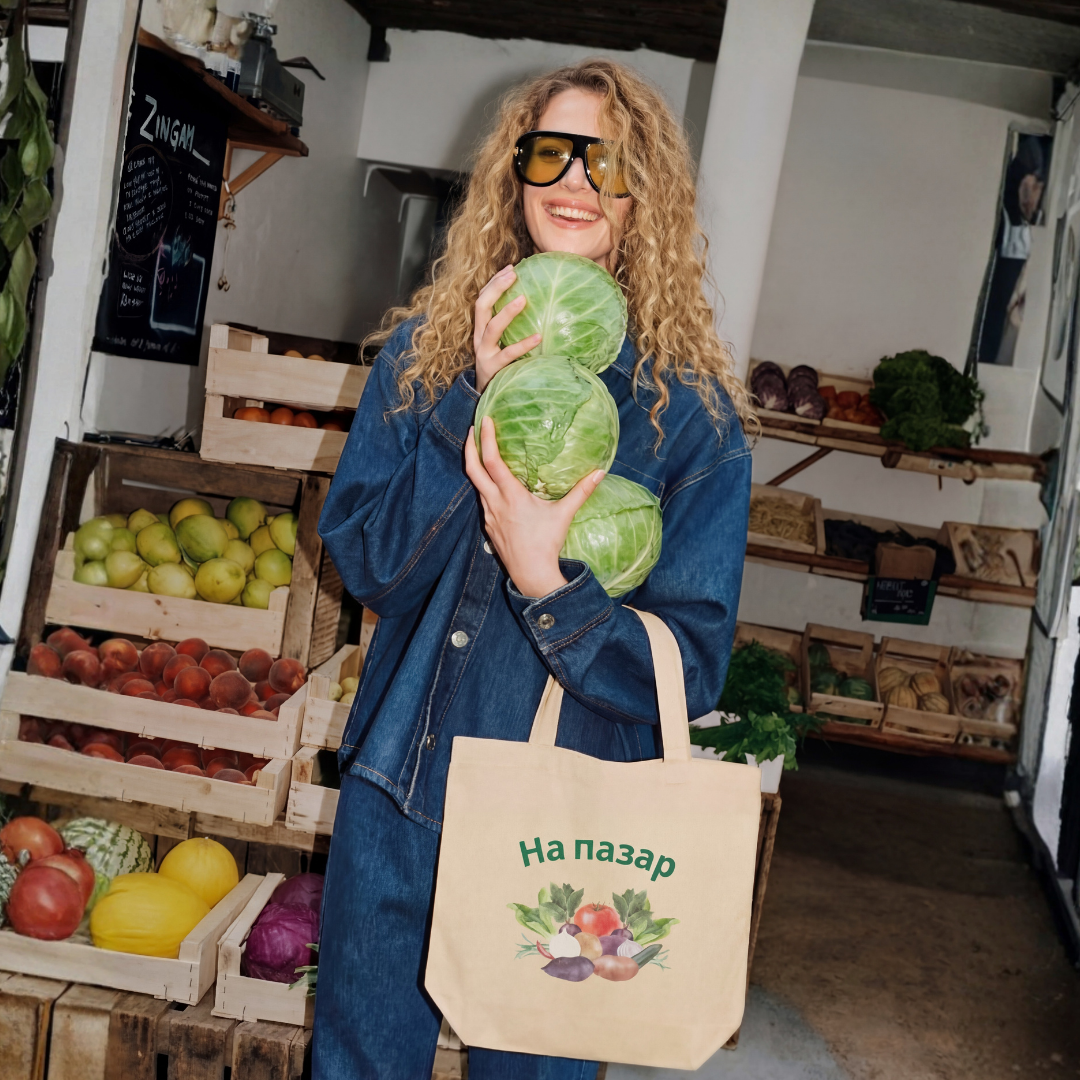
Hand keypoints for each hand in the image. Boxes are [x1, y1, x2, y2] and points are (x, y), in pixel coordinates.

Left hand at [465, 416, 604, 597]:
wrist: (531, 574)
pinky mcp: (488, 525)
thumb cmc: (546, 544)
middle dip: (470, 446)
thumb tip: (600, 472)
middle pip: (473, 469)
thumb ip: (581, 491)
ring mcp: (488, 515)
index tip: (485, 420)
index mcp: (511, 496)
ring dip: (476, 466)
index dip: (486, 438)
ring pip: (476, 485)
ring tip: (482, 452)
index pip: (492, 461)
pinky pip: (482, 500)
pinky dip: (484, 486)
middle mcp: (494, 502)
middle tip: (473, 429)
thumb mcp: (564, 515)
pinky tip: (494, 485)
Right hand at [474, 265, 541, 392]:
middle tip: (514, 273)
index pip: (483, 299)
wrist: (484, 398)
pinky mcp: (493, 368)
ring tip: (524, 299)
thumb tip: (541, 308)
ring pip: (492, 328)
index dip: (494, 282)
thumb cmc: (499, 367)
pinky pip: (508, 354)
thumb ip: (512, 329)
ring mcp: (484, 353)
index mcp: (480, 329)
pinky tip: (539, 338)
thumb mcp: (501, 345)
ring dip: (507, 312)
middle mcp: (479, 338)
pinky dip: (523, 345)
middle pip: (481, 306)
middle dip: (495, 287)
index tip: (512, 267)